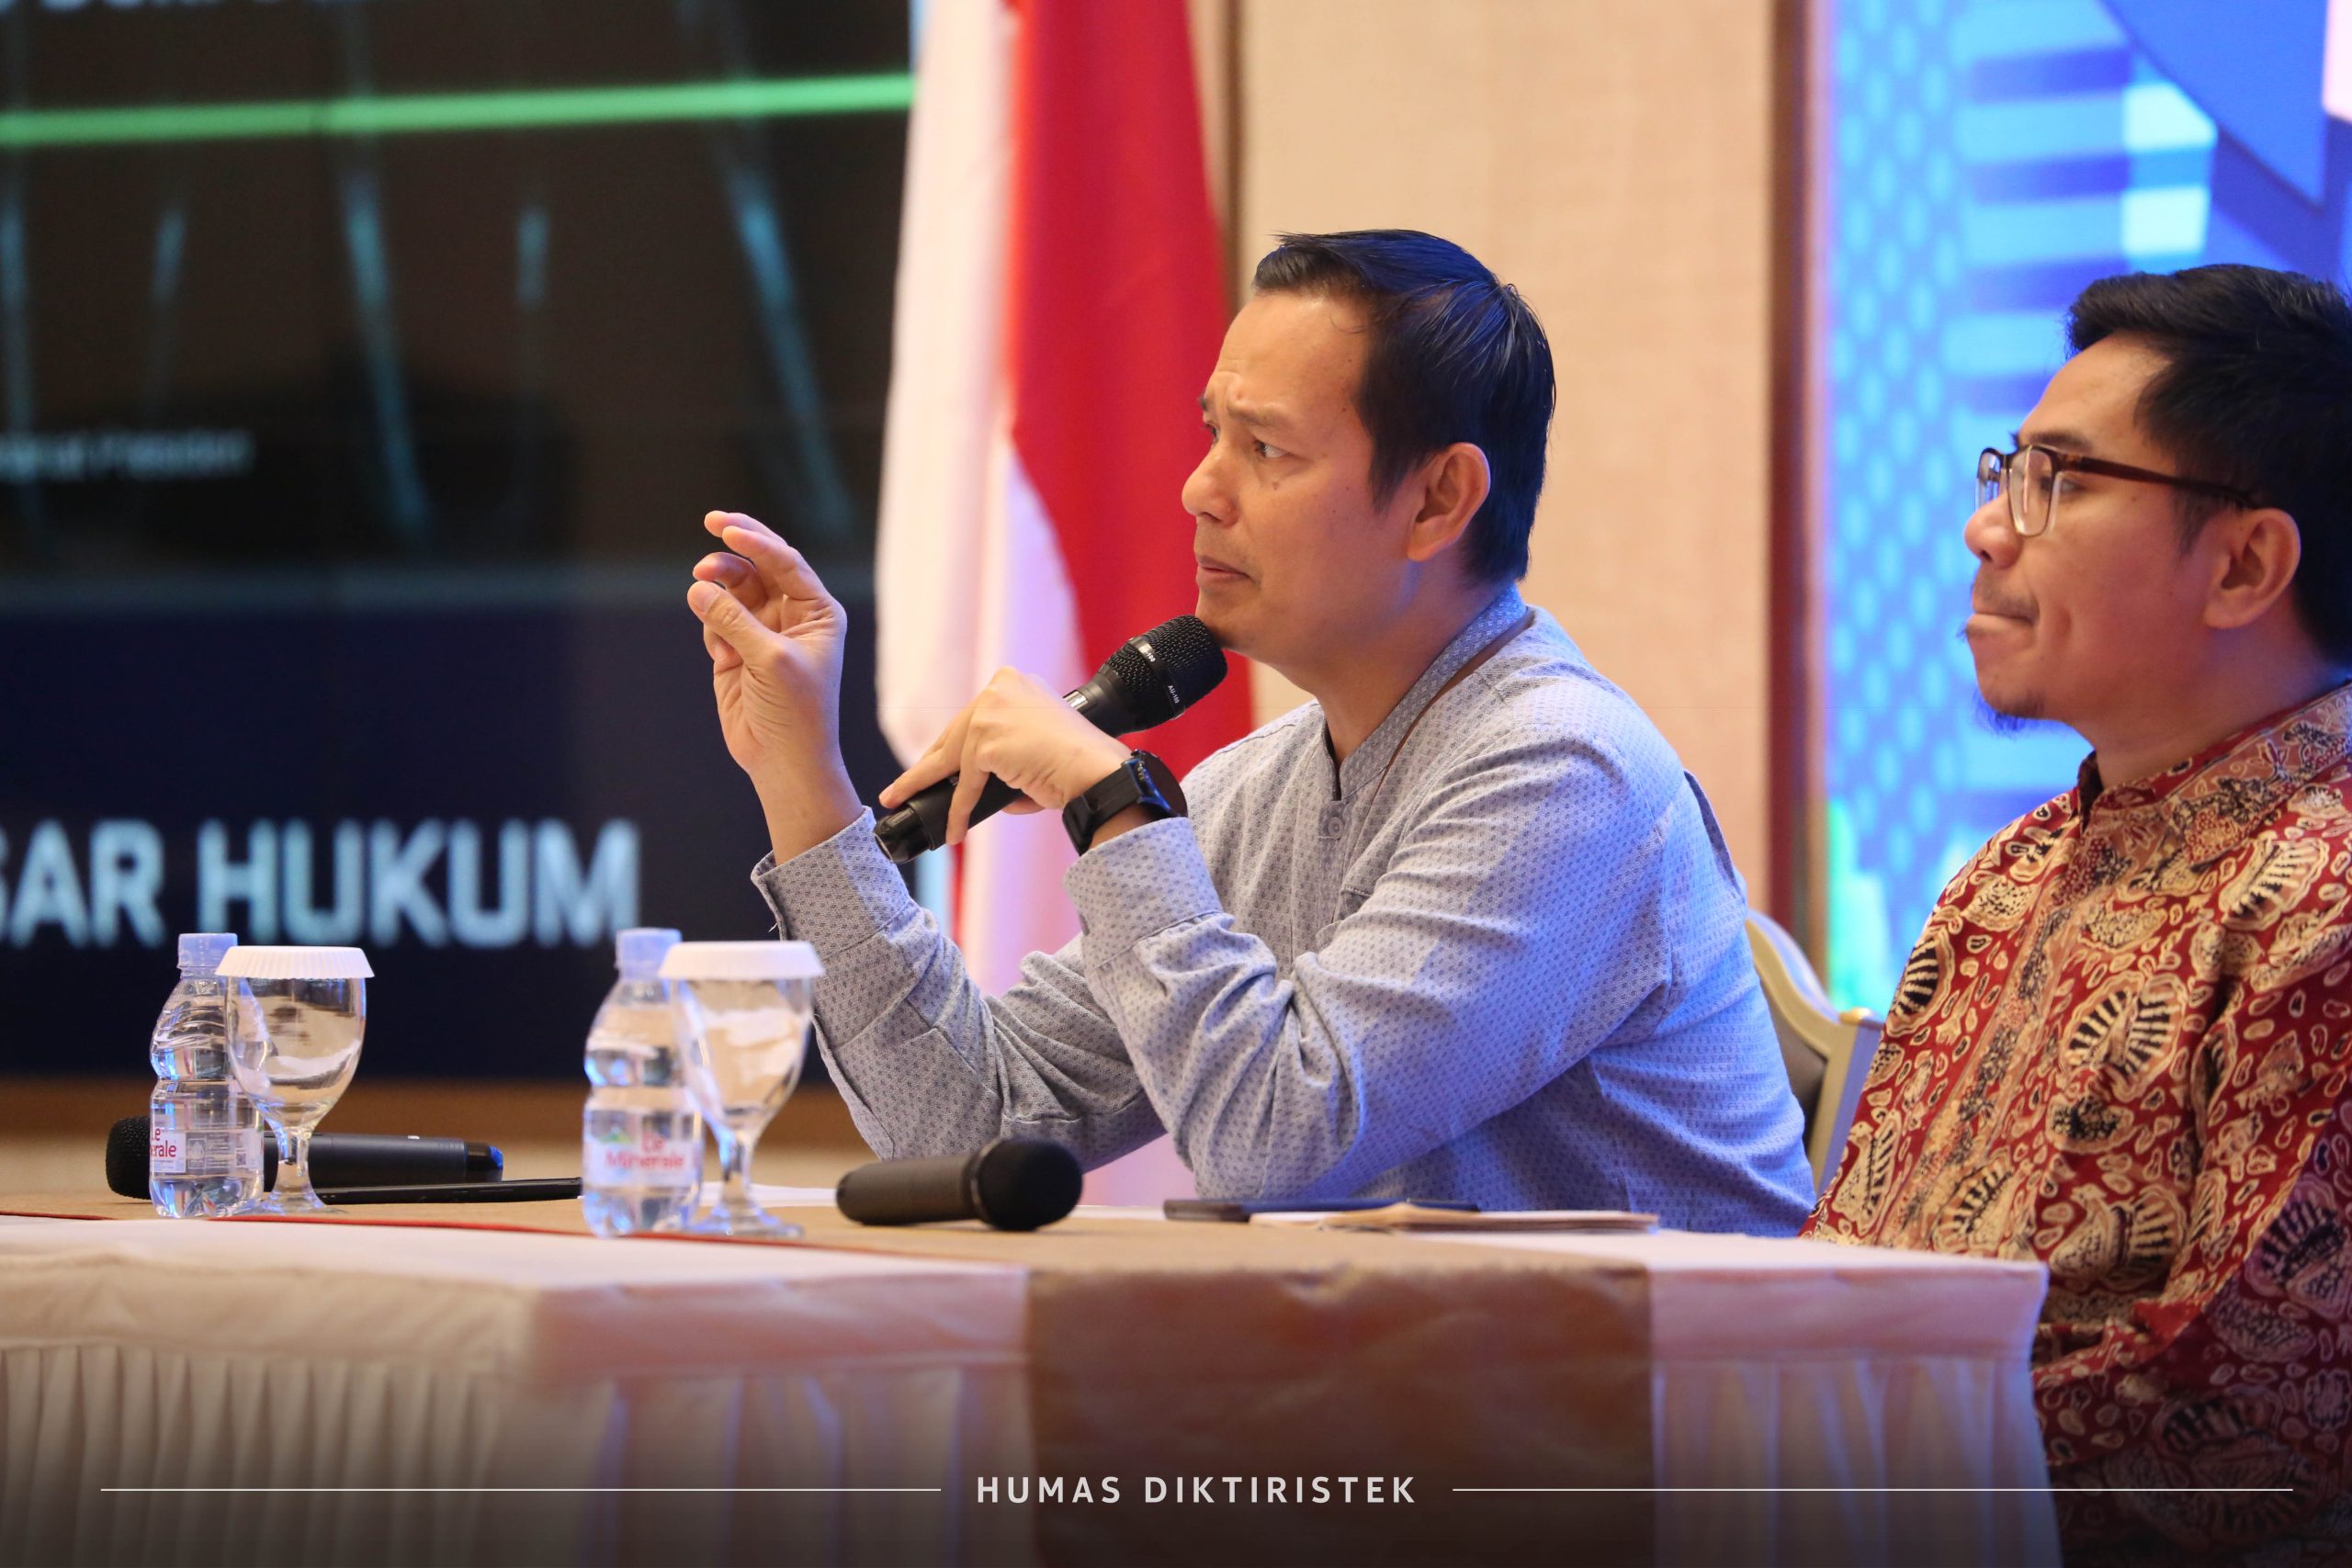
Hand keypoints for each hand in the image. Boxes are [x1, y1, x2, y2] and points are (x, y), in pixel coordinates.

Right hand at [687, 510, 860, 858]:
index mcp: (818, 612)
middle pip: (760, 566)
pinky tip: (720, 652)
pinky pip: (716, 621)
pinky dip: (711, 625)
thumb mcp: (769, 659)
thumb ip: (734, 620)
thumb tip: (699, 587)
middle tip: (712, 522)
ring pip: (735, 590)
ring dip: (718, 582)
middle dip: (736, 546)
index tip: (726, 528)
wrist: (783, 761)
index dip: (757, 540)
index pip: (786, 562)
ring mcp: (763, 633)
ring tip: (701, 583)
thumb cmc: (795, 711)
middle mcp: (793, 616)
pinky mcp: (736, 651)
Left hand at [878, 667, 1133, 845]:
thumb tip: (976, 787)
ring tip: (901, 801)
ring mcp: (990, 713)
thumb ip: (1005, 754)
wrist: (1095, 771)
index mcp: (1013, 683)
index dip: (952, 746)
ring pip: (951, 759)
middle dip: (927, 765)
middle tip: (902, 787)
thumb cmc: (1077, 765)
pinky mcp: (986, 740)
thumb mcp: (1036, 744)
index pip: (972, 717)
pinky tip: (953, 829)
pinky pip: (966, 784)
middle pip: (954, 734)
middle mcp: (999, 689)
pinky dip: (958, 810)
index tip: (932, 764)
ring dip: (925, 785)